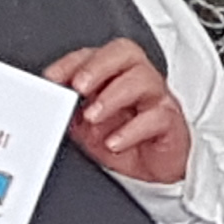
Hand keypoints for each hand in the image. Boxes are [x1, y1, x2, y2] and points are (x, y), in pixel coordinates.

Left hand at [46, 39, 188, 185]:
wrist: (153, 171)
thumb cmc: (123, 140)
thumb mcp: (86, 127)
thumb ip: (71, 111)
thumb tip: (52, 105)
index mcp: (116, 75)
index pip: (96, 54)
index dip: (72, 62)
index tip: (52, 77)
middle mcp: (139, 79)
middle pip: (125, 53)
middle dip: (98, 66)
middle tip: (79, 87)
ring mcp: (157, 98)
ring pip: (143, 79)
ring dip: (113, 96)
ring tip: (93, 116)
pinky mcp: (171, 122)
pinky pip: (157, 117)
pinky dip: (131, 130)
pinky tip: (114, 142)